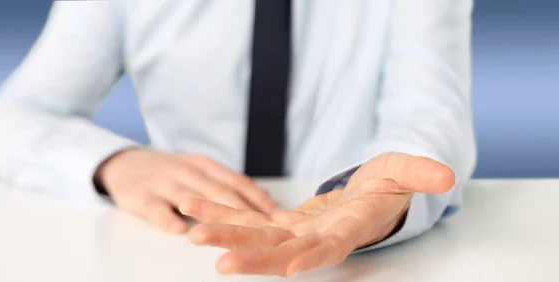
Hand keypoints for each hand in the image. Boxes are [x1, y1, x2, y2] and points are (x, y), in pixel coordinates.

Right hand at [96, 148, 280, 233]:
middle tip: (265, 230)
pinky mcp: (141, 196)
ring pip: (191, 200)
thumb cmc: (169, 173)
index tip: (280, 216)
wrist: (124, 164)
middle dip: (244, 211)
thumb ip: (226, 184)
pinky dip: (167, 218)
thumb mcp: (198, 171)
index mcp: (204, 165)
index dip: (259, 199)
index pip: (237, 182)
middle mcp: (187, 171)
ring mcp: (163, 183)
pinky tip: (178, 230)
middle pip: (219, 192)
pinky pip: (155, 208)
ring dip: (212, 215)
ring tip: (232, 232)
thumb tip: (265, 200)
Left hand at [179, 152, 454, 276]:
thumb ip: (421, 174)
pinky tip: (193, 208)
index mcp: (348, 229)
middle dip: (252, 254)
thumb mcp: (407, 172)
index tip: (287, 267)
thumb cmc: (390, 187)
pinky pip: (246, 218)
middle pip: (283, 251)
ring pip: (256, 238)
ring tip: (192, 229)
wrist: (369, 196)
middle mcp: (318, 238)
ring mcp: (297, 232)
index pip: (330, 248)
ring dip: (226, 233)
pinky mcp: (282, 223)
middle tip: (218, 258)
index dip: (311, 257)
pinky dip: (222, 212)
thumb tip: (445, 176)